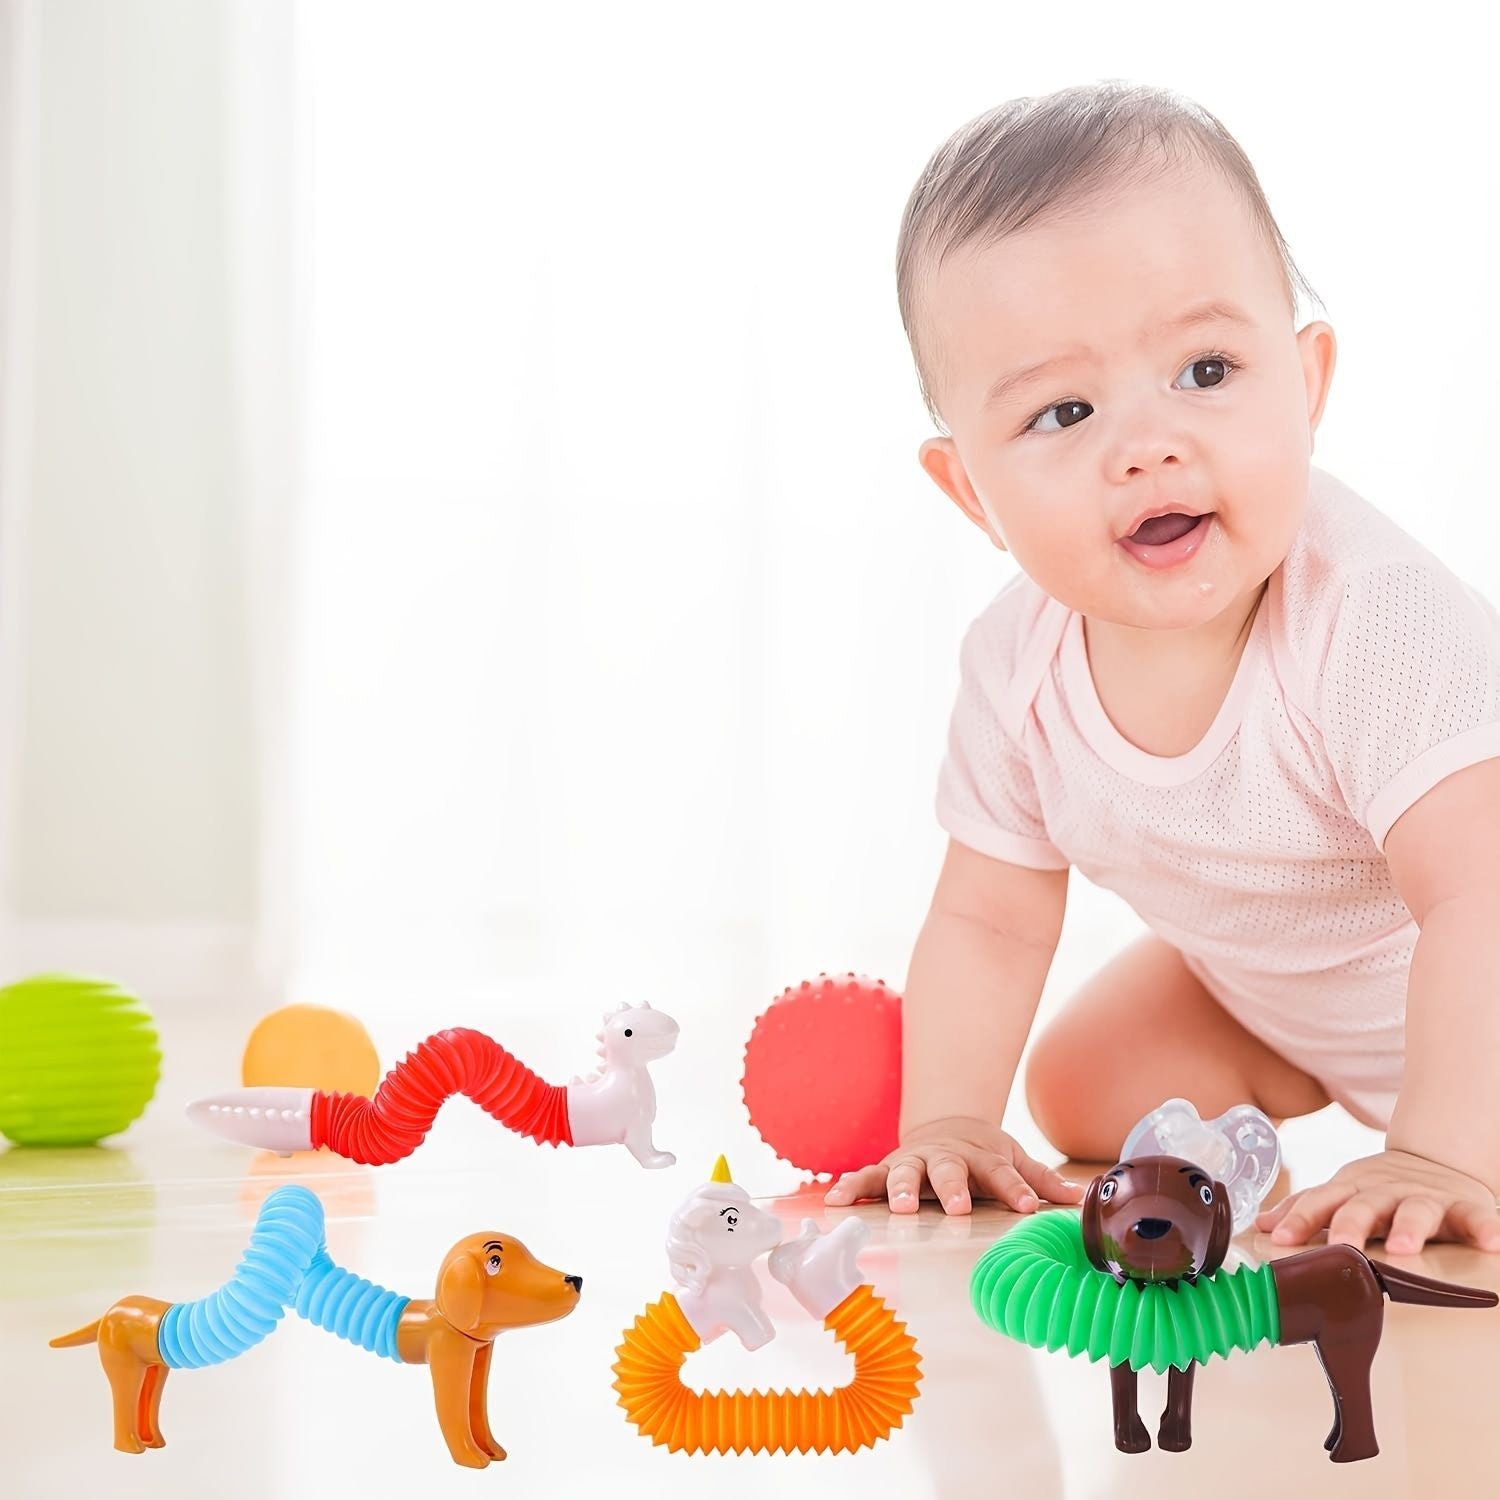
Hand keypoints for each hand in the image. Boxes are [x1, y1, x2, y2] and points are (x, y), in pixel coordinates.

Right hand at [822, 1115, 1083, 1215]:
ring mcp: (911, 1163)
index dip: (1016, 1190)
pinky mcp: (885, 1170)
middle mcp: (944, 1159)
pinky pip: (864, 1179)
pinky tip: (834, 1202)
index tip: (1029, 1207)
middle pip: (948, 1171)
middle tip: (957, 1207)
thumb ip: (1041, 1180)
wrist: (945, 1125)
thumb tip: (1081, 1199)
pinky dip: (850, 1188)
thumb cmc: (982, 1154)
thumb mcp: (1014, 1159)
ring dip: (899, 1188)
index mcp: (979, 1158)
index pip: (1001, 1173)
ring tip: (898, 1208)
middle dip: (951, 1189)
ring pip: (903, 1172)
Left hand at [1254, 1148, 1499, 1253]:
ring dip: (1410, 1227)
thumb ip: (1307, 1209)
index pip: (1319, 1201)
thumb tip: (1261, 1226)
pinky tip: (1492, 1244)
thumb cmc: (1379, 1190)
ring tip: (1405, 1248)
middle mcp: (1384, 1191)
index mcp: (1351, 1189)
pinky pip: (1477, 1217)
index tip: (1280, 1239)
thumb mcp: (1342, 1193)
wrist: (1435, 1162)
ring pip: (1416, 1211)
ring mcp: (1424, 1197)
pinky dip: (1485, 1228)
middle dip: (1351, 1224)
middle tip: (1343, 1245)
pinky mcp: (1463, 1205)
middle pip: (1364, 1205)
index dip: (1300, 1218)